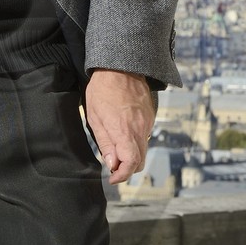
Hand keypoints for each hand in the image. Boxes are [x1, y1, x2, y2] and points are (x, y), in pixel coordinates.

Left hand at [84, 70, 154, 184]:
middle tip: (113, 167)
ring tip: (115, 148)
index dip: (122, 175)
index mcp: (124, 131)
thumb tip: (112, 164)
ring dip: (131, 155)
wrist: (121, 66)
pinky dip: (135, 142)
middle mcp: (140, 129)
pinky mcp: (150, 116)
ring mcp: (147, 122)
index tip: (113, 178)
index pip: (131, 163)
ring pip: (143, 149)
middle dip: (127, 168)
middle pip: (139, 161)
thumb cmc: (102, 90)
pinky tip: (123, 133)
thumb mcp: (95, 118)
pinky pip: (144, 136)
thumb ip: (105, 143)